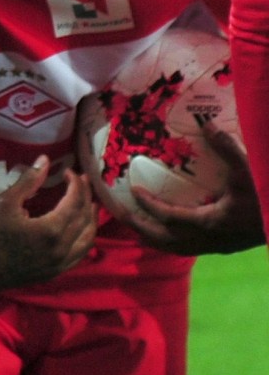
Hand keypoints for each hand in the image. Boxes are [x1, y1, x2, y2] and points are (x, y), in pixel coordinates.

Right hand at [0, 157, 96, 296]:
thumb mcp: (5, 202)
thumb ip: (28, 181)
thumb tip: (45, 160)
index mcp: (51, 229)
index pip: (74, 201)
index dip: (76, 184)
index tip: (69, 172)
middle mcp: (62, 247)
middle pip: (84, 218)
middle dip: (85, 196)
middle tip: (83, 181)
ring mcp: (61, 263)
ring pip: (87, 239)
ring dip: (91, 219)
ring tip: (91, 205)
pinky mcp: (56, 272)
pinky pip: (80, 255)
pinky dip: (85, 239)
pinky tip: (82, 231)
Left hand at [125, 123, 264, 254]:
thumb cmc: (268, 198)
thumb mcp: (249, 172)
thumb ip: (228, 149)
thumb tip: (207, 125)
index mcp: (209, 223)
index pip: (169, 217)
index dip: (148, 206)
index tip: (133, 191)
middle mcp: (209, 240)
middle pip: (164, 240)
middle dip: (141, 227)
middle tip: (121, 214)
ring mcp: (216, 246)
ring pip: (176, 249)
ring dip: (154, 238)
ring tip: (136, 225)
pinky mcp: (224, 247)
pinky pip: (189, 248)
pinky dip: (172, 241)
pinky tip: (168, 229)